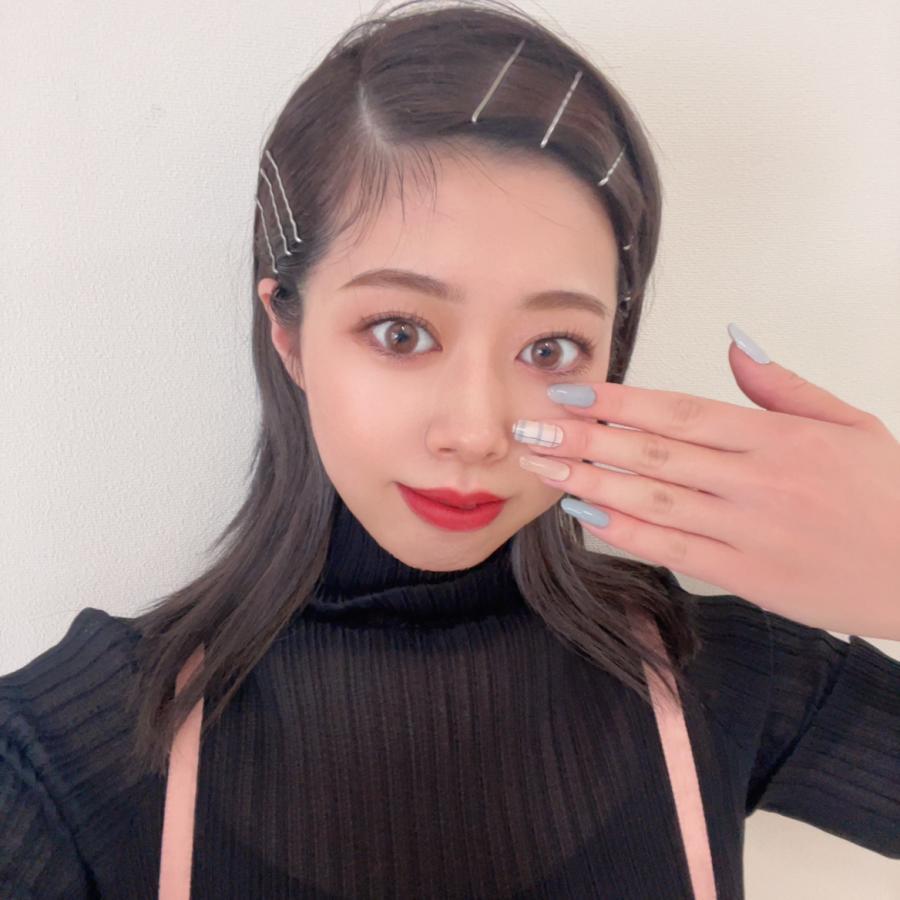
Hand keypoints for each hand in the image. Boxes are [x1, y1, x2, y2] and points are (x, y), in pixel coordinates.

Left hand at [514, 327, 899, 638]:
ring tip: (543, 467)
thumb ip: (784, 385)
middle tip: (531, 428)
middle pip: (654, 452)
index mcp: (777, 437)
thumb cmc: (890, 494)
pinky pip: (674, 548)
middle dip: (585, 438)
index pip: (680, 412)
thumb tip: (734, 342)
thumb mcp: (850, 423)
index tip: (570, 394)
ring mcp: (748, 530)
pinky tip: (585, 513)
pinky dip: (626, 531)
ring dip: (591, 481)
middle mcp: (755, 480)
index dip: (618, 403)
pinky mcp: (747, 574)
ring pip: (654, 499)